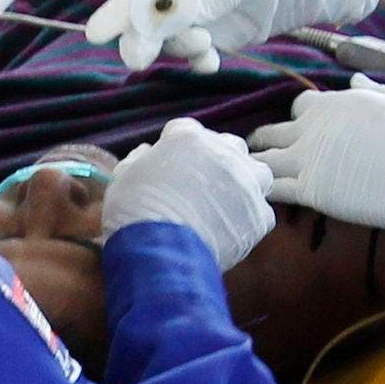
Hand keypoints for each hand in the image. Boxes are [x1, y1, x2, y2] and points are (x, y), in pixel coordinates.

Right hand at [82, 0, 384, 72]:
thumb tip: (169, 17)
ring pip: (170, 34)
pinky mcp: (221, 30)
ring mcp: (205, 7)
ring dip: (177, 46)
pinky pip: (195, 50)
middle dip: (140, 34)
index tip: (118, 30)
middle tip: (138, 58)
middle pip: (149, 8)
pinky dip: (196, 59)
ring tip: (203, 47)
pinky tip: (209, 63)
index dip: (129, 4)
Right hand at [99, 119, 278, 267]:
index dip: (176, 146)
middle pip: (229, 146)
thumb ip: (139, 159)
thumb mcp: (123, 177)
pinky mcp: (259, 215)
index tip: (169, 163)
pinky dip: (249, 217)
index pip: (187, 130)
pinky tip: (232, 229)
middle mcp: (224, 153)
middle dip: (217, 159)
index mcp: (188, 138)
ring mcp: (246, 183)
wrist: (159, 253)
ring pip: (257, 173)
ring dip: (244, 182)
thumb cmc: (133, 212)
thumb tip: (147, 154)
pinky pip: (261, 211)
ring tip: (227, 202)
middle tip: (200, 183)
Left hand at [248, 78, 384, 242]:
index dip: (302, 119)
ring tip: (248, 175)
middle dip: (267, 140)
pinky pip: (272, 188)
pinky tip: (258, 195)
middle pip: (275, 130)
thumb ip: (377, 92)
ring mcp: (308, 158)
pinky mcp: (309, 190)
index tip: (304, 131)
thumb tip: (355, 81)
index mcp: (340, 102)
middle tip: (262, 153)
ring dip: (256, 165)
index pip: (303, 106)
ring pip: (264, 158)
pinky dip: (261, 189)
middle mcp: (316, 126)